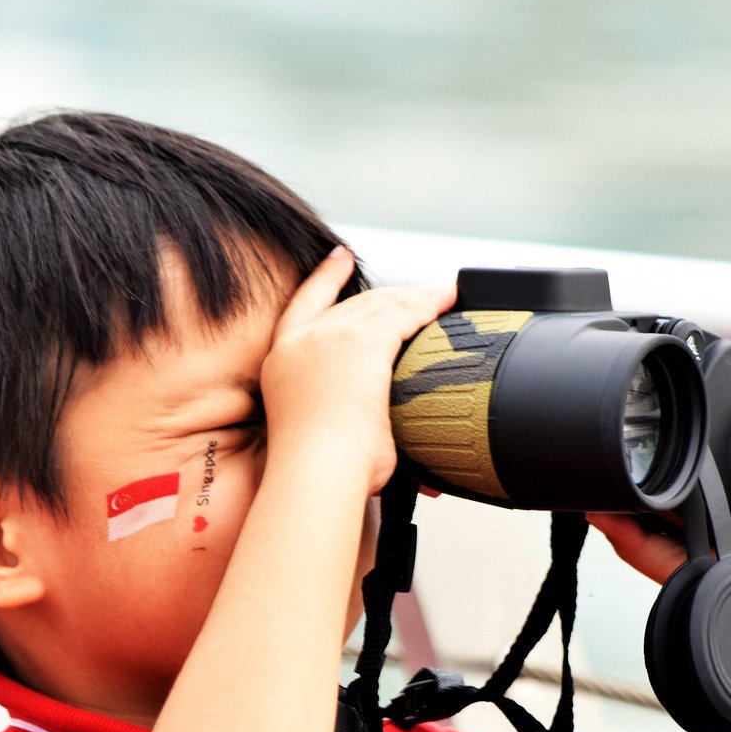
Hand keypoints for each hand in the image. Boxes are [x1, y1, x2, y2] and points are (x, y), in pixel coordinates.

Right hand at [260, 247, 456, 489]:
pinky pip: (404, 313)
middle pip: (354, 303)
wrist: (315, 473)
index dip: (325, 277)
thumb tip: (372, 424)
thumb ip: (342, 410)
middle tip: (419, 296)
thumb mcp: (320, 428)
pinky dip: (429, 305)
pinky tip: (446, 301)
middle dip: (391, 297)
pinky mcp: (364, 341)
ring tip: (441, 297)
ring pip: (383, 304)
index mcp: (284, 359)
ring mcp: (331, 336)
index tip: (339, 257)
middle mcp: (302, 340)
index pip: (306, 303)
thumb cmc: (320, 469)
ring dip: (416, 300)